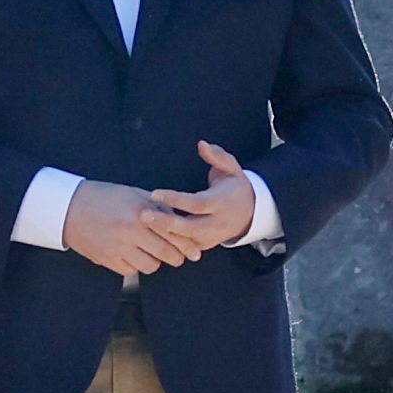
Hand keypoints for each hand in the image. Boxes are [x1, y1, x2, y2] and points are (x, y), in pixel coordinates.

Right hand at [58, 177, 180, 277]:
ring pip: (150, 266)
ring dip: (155, 262)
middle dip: (177, 258)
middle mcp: (132, 231)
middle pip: (166, 254)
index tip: (195, 252)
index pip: (173, 233)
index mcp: (141, 212)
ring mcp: (119, 247)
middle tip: (179, 257)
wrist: (69, 208)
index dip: (188, 245)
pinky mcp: (107, 259)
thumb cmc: (103, 197)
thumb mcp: (133, 193)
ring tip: (152, 255)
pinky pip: (131, 271)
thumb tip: (179, 219)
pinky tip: (133, 257)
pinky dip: (135, 266)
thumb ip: (158, 206)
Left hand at [144, 139, 262, 256]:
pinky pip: (185, 248)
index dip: (175, 200)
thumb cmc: (236, 187)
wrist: (251, 213)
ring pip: (185, 242)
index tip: (154, 194)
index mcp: (221, 203)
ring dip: (163, 235)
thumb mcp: (232, 168)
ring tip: (141, 224)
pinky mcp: (204, 246)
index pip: (196, 203)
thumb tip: (201, 144)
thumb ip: (218, 156)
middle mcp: (216, 223)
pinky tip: (149, 234)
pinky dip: (168, 243)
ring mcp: (210, 237)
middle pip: (189, 227)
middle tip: (143, 215)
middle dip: (165, 223)